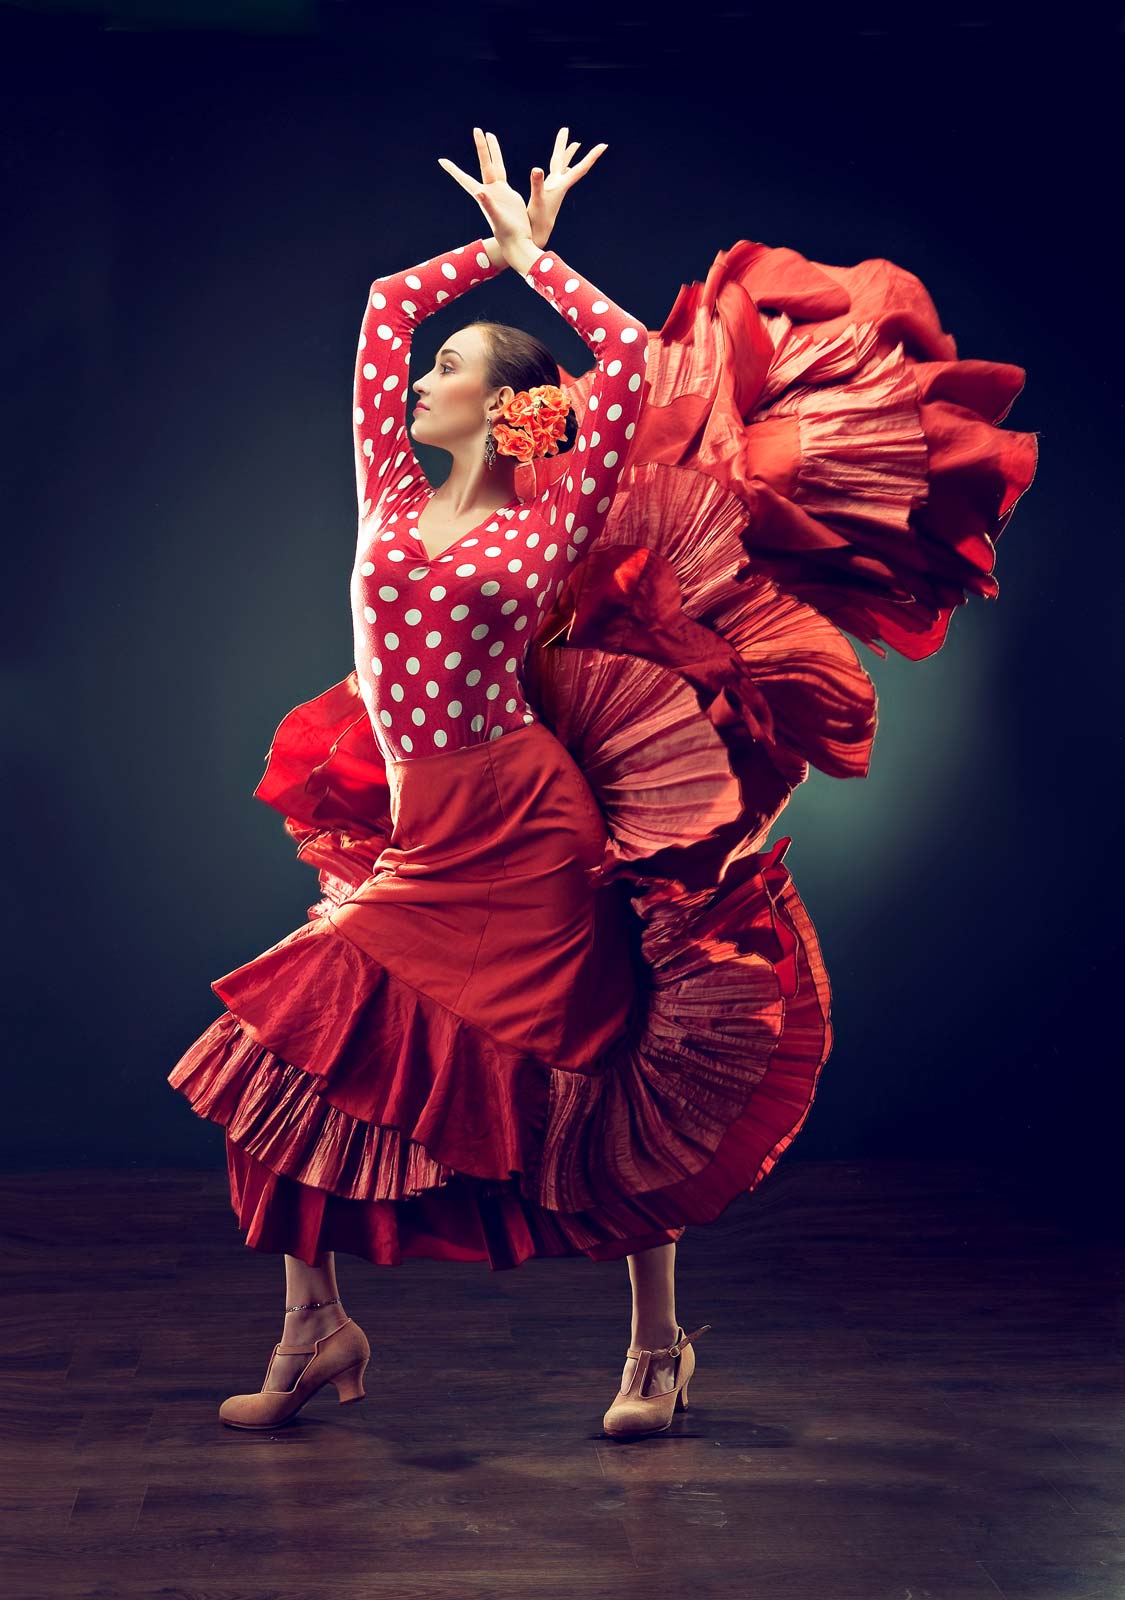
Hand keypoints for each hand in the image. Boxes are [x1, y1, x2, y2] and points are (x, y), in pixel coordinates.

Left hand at [438, 128, 532, 251]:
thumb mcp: (497, 218)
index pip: (465, 179)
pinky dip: (500, 163)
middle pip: (484, 164)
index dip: (453, 170)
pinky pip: (502, 173)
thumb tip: (479, 192)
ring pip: (494, 165)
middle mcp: (488, 191)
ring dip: (491, 151)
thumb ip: (488, 205)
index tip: (441, 160)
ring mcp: (498, 192)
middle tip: (476, 129)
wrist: (517, 241)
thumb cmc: (507, 233)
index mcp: (483, 196)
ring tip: (489, 134)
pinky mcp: (508, 195)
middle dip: (481, 147)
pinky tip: (497, 158)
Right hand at [527, 126, 608, 246]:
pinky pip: (557, 173)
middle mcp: (560, 185)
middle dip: (570, 146)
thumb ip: (537, 184)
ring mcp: (555, 187)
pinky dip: (561, 165)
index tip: (604, 145)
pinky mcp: (549, 191)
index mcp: (562, 185)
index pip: (581, 168)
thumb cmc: (538, 219)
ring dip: (568, 154)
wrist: (538, 234)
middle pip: (567, 161)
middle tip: (567, 128)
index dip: (593, 156)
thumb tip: (537, 168)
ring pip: (563, 165)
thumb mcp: (537, 199)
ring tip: (576, 143)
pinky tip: (565, 165)